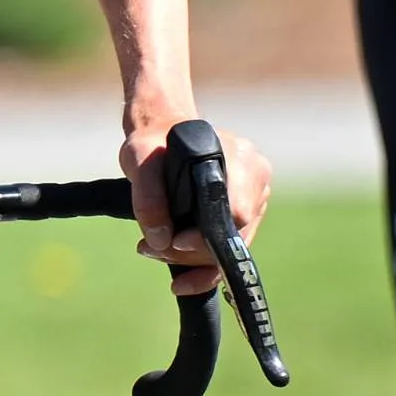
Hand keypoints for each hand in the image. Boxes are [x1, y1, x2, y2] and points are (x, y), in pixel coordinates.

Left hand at [126, 105, 270, 298]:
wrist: (162, 135)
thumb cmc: (153, 143)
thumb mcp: (138, 160)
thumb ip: (148, 199)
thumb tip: (162, 240)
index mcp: (239, 158)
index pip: (236, 215)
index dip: (206, 238)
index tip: (174, 241)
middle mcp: (255, 176)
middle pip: (235, 236)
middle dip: (192, 255)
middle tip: (152, 249)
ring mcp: (257, 195)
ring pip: (233, 246)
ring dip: (193, 259)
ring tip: (156, 248)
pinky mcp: (250, 210)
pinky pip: (231, 246)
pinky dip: (202, 259)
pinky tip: (175, 260)